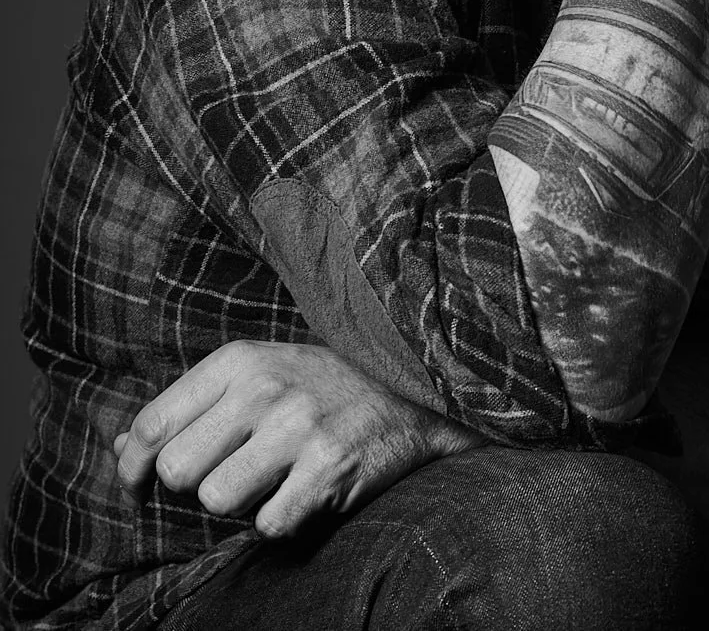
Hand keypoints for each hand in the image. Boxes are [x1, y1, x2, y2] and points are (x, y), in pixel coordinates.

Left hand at [114, 340, 482, 536]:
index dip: (133, 469)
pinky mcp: (329, 467)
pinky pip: (267, 525)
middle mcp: (265, 386)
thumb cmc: (319, 392)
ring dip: (238, 506)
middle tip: (231, 474)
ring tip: (270, 482)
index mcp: (239, 359)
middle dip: (196, 486)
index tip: (140, 487)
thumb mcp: (255, 379)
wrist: (411, 401)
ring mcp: (299, 426)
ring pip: (216, 501)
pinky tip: (303, 494)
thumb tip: (120, 449)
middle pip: (177, 471)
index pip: (151, 425)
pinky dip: (280, 522)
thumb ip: (189, 410)